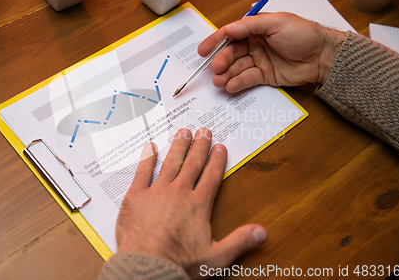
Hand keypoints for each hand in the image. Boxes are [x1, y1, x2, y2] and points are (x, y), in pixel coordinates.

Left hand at [116, 128, 267, 277]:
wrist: (147, 267)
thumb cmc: (179, 264)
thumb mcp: (216, 257)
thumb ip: (239, 241)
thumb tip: (262, 233)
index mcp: (198, 205)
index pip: (211, 176)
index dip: (217, 160)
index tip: (220, 147)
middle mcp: (179, 193)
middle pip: (192, 164)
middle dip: (199, 146)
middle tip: (203, 131)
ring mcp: (156, 192)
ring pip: (170, 163)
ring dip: (178, 146)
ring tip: (183, 132)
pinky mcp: (136, 196)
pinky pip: (142, 171)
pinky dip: (147, 158)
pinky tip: (150, 147)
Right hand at [198, 12, 345, 92]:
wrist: (322, 56)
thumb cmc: (302, 34)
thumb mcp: (275, 23)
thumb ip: (249, 26)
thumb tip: (227, 30)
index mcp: (255, 28)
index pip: (230, 34)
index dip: (215, 42)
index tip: (203, 51)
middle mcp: (254, 44)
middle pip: (231, 53)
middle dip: (221, 61)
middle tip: (215, 69)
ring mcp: (259, 60)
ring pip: (237, 67)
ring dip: (226, 74)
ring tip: (219, 81)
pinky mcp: (264, 75)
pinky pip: (246, 79)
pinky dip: (237, 83)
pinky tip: (231, 86)